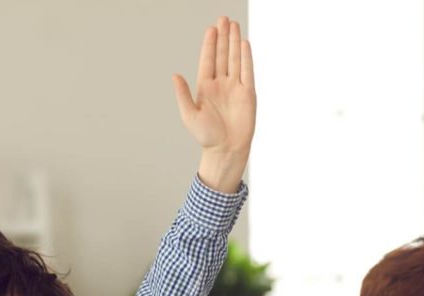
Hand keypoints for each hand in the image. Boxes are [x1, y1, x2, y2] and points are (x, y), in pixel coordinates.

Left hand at [173, 16, 255, 192]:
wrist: (226, 149)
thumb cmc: (206, 136)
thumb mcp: (189, 115)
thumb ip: (183, 95)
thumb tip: (174, 76)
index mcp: (205, 87)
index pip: (208, 60)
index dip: (210, 44)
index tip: (211, 28)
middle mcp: (220, 84)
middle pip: (222, 55)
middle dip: (223, 37)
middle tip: (224, 19)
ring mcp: (235, 87)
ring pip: (234, 59)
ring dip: (234, 42)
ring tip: (234, 25)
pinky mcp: (248, 93)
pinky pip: (247, 71)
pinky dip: (246, 57)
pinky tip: (244, 44)